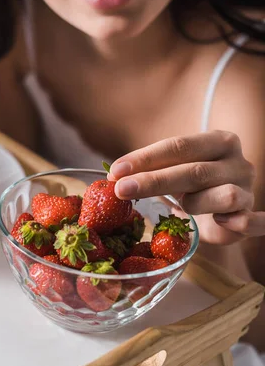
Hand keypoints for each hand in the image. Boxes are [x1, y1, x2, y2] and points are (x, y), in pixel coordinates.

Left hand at [108, 130, 264, 244]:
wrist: (227, 209)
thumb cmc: (195, 186)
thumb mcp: (175, 172)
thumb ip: (153, 170)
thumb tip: (114, 176)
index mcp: (218, 142)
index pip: (179, 146)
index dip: (145, 158)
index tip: (115, 171)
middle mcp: (237, 162)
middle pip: (194, 171)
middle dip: (153, 181)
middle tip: (121, 190)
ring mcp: (248, 189)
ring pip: (223, 195)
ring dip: (196, 205)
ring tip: (182, 209)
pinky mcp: (253, 216)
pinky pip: (253, 222)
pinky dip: (241, 223)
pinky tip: (224, 224)